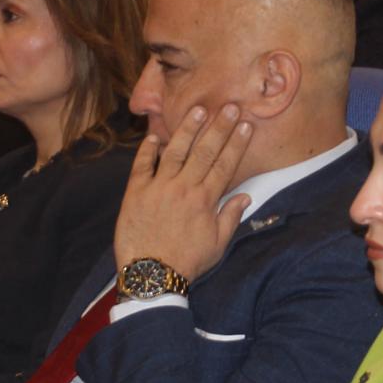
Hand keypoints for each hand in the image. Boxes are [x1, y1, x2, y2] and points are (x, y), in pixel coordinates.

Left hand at [113, 103, 253, 280]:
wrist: (151, 275)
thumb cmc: (187, 262)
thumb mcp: (217, 244)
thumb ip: (230, 217)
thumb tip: (245, 198)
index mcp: (205, 200)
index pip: (225, 164)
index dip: (236, 143)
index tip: (246, 125)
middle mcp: (184, 188)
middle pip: (205, 151)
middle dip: (219, 127)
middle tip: (230, 106)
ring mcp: (159, 187)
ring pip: (176, 151)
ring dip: (187, 129)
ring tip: (198, 110)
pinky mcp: (136, 192)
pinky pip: (142, 165)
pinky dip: (148, 150)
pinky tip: (155, 136)